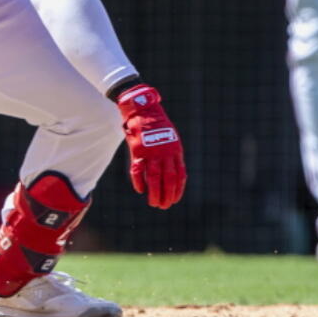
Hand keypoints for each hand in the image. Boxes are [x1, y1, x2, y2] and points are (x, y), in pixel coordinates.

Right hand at [115, 84, 185, 208]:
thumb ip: (172, 155)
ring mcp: (151, 152)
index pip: (180, 175)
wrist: (144, 110)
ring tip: (154, 204)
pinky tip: (140, 190)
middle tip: (164, 206)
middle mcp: (165, 153)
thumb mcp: (171, 138)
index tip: (174, 200)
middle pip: (168, 179)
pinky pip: (138, 169)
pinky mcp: (138, 150)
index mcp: (175, 151)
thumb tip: (174, 174)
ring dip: (155, 192)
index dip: (177, 190)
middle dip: (167, 195)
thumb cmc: (157, 125)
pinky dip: (139, 181)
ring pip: (154, 177)